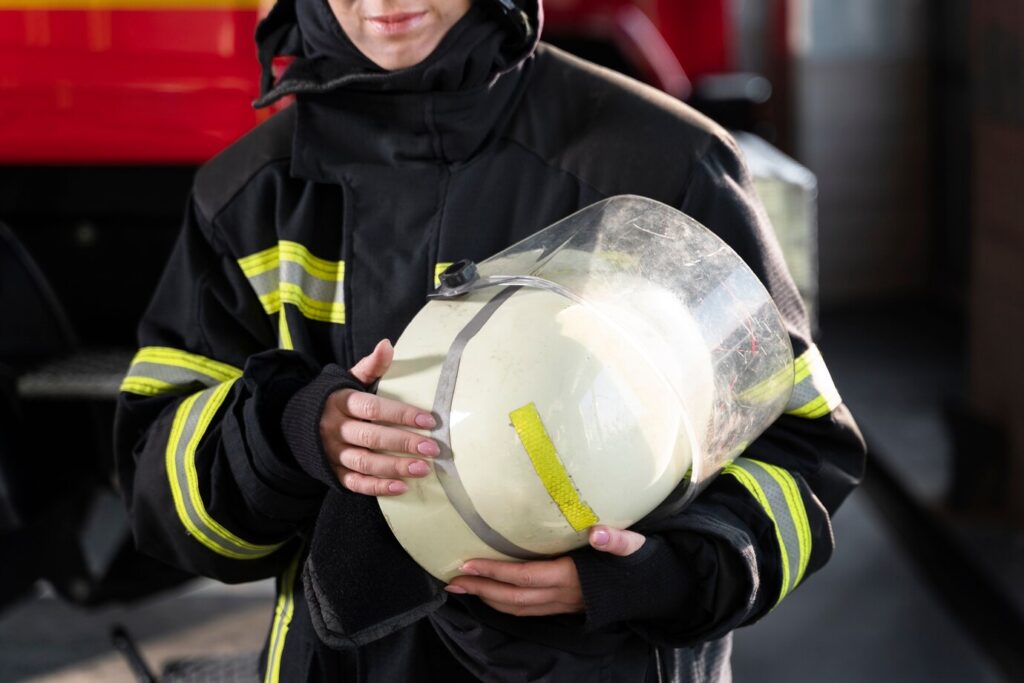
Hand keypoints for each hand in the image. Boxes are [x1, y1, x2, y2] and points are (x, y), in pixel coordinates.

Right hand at [320, 339, 438, 495]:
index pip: (373, 408)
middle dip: (403, 443)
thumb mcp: (347, 380)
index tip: (428, 420)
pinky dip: (377, 487)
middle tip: (432, 448)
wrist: (294, 422)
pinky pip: (354, 482)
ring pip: (365, 462)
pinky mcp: (331, 472)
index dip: (401, 414)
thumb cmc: (333, 399)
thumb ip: (370, 366)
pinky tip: (401, 487)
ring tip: (422, 468)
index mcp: (340, 402)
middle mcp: (335, 428)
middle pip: (371, 437)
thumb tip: (388, 344)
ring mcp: (332, 452)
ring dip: (395, 467)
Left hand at [444, 526, 646, 615]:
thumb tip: (599, 534)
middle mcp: (563, 595)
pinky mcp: (564, 606)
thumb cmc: (641, 563)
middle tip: (452, 581)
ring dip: (488, 600)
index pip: (524, 577)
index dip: (493, 572)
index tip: (466, 564)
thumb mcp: (634, 547)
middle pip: (513, 598)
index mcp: (572, 577)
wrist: (655, 589)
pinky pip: (528, 610)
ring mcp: (563, 604)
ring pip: (518, 608)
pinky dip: (506, 604)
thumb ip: (617, 542)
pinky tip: (492, 595)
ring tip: (463, 589)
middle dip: (481, 590)